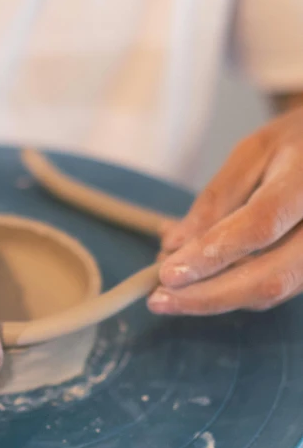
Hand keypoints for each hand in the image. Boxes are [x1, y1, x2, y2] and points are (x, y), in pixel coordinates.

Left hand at [148, 106, 302, 314]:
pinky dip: (230, 293)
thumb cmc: (294, 147)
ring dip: (214, 300)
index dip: (212, 254)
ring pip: (271, 293)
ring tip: (167, 295)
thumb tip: (173, 246)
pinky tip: (196, 285)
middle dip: (207, 296)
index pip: (260, 225)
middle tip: (158, 300)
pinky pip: (274, 291)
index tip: (168, 273)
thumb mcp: (253, 154)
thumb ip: (216, 199)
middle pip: (269, 277)